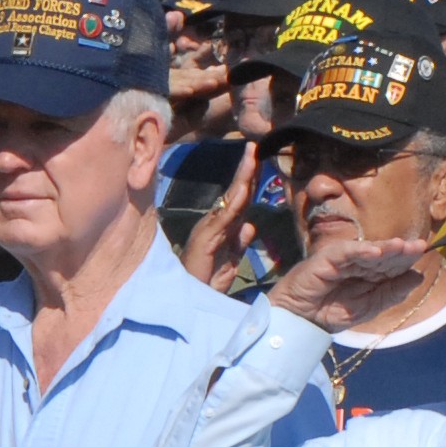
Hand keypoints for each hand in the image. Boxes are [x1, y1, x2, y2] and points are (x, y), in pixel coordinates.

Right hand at [179, 139, 260, 289]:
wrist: (184, 300)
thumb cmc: (205, 282)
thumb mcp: (230, 261)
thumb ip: (239, 243)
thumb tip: (250, 225)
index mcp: (222, 228)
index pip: (239, 200)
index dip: (250, 180)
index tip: (261, 159)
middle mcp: (214, 224)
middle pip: (235, 194)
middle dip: (247, 171)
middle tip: (256, 147)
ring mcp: (208, 229)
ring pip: (230, 200)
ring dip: (242, 178)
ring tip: (251, 157)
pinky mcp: (205, 239)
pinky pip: (223, 218)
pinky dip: (234, 202)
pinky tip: (243, 188)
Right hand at [266, 229, 435, 333]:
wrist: (300, 321)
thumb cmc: (330, 314)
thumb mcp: (369, 307)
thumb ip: (392, 292)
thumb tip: (417, 276)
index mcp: (368, 275)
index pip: (391, 264)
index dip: (407, 258)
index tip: (424, 252)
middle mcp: (357, 264)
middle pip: (383, 255)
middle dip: (401, 251)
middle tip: (419, 245)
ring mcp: (342, 260)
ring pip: (367, 251)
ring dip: (385, 248)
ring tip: (403, 246)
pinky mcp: (326, 259)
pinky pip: (345, 252)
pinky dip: (360, 250)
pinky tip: (376, 252)